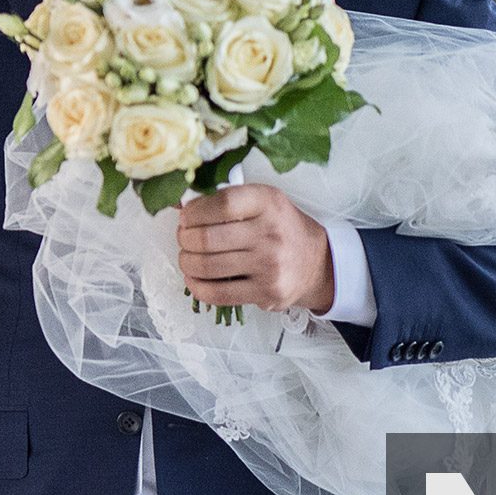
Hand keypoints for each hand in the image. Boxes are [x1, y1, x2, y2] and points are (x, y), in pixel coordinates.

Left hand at [178, 183, 334, 314]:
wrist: (317, 263)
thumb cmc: (280, 228)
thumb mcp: (260, 202)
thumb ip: (223, 200)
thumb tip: (178, 205)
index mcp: (268, 203)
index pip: (222, 204)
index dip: (194, 212)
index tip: (186, 217)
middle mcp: (271, 233)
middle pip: (206, 238)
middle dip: (184, 239)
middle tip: (184, 238)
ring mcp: (269, 266)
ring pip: (206, 266)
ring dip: (186, 262)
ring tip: (188, 257)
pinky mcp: (266, 292)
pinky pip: (217, 293)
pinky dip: (196, 286)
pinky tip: (195, 278)